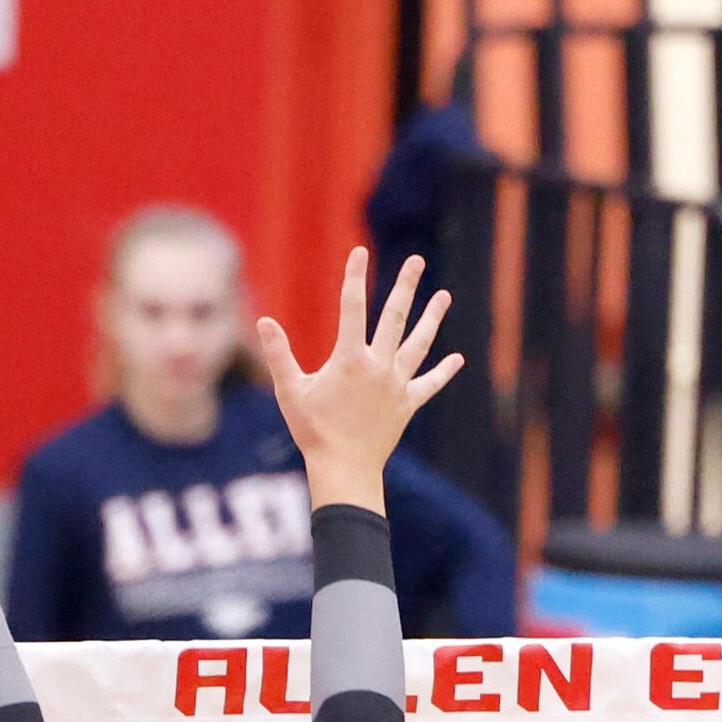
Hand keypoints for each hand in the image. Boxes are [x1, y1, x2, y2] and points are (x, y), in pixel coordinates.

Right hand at [254, 248, 462, 514]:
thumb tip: (264, 321)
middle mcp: (378, 366)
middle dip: (406, 286)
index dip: (355, 277)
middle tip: (416, 260)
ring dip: (432, 319)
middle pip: (394, 317)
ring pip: (418, 344)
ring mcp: (396, 385)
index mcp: (349, 359)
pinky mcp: (406, 405)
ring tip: (444, 296)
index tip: (359, 252)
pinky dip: (443, 372)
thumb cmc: (313, 431)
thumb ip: (278, 354)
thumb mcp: (290, 391)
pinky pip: (428, 384)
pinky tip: (457, 359)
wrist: (345, 469)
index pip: (352, 307)